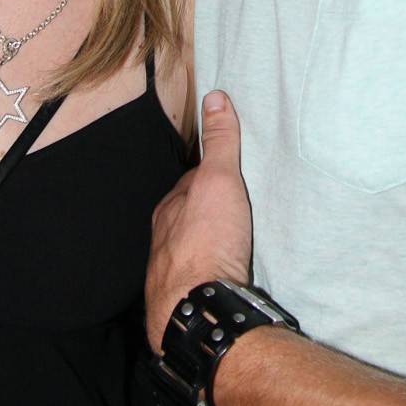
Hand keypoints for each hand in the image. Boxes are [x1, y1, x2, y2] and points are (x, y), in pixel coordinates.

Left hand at [145, 90, 252, 351]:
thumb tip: (215, 97)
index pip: (191, 182)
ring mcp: (172, 273)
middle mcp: (164, 240)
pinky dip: (213, 274)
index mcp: (169, 209)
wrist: (199, 308)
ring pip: (193, 250)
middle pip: (190, 218)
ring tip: (238, 244)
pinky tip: (228, 277)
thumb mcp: (219, 180)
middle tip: (241, 208)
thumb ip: (219, 142)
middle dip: (210, 213)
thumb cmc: (207, 240)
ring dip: (212, 246)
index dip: (211, 175)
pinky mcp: (185, 301)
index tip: (231, 172)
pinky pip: (200, 279)